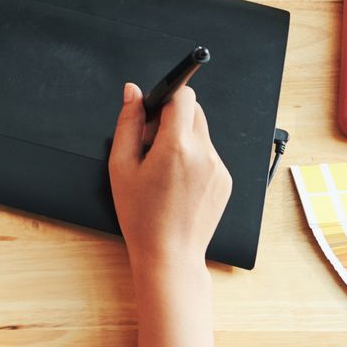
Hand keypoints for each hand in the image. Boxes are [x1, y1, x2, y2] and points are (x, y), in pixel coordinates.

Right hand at [108, 83, 231, 280]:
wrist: (169, 254)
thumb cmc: (141, 216)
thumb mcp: (121, 165)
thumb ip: (127, 122)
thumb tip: (133, 92)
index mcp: (176, 146)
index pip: (182, 96)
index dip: (166, 96)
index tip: (154, 107)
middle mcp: (204, 153)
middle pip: (194, 110)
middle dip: (171, 117)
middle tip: (151, 143)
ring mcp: (218, 168)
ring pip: (201, 132)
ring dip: (182, 138)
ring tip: (164, 168)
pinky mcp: (225, 181)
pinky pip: (209, 154)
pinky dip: (194, 158)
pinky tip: (177, 182)